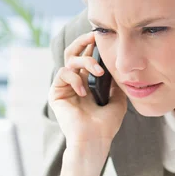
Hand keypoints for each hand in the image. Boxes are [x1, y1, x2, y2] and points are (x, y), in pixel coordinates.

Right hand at [48, 31, 126, 149]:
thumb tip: (118, 67)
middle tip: (93, 35)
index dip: (93, 47)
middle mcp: (74, 84)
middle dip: (82, 42)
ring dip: (86, 62)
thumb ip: (116, 83)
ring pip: (70, 61)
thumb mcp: (118, 100)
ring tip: (99, 72)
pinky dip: (74, 78)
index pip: (87, 59)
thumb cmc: (106, 125)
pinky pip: (62, 73)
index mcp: (87, 85)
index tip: (103, 37)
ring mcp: (65, 88)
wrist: (95, 140)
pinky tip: (83, 91)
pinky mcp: (56, 93)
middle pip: (73, 54)